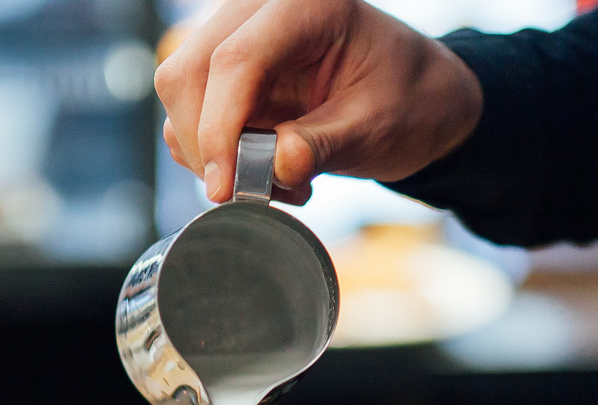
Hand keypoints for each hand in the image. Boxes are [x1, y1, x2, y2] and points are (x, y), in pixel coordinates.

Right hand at [153, 0, 481, 203]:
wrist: (417, 97)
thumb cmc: (408, 101)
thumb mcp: (377, 128)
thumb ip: (325, 145)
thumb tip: (276, 166)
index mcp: (308, 6)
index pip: (236, 60)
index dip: (219, 129)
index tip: (226, 188)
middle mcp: (261, 10)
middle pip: (189, 73)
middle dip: (206, 145)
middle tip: (251, 193)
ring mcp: (238, 34)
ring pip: (180, 93)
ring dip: (211, 152)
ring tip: (275, 181)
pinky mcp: (227, 67)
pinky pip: (191, 111)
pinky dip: (215, 150)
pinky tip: (264, 166)